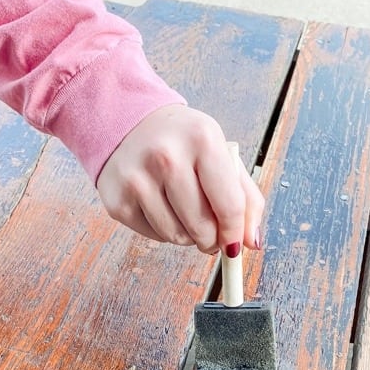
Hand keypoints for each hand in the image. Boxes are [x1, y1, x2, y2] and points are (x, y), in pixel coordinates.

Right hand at [96, 105, 264, 253]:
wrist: (128, 124)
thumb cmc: (181, 142)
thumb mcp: (218, 152)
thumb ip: (244, 196)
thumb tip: (252, 242)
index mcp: (202, 139)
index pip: (229, 205)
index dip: (235, 233)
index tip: (234, 245)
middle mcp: (167, 157)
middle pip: (202, 227)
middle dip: (211, 240)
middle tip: (210, 235)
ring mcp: (137, 180)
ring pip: (177, 237)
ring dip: (187, 236)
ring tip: (184, 214)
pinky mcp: (117, 201)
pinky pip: (153, 236)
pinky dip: (163, 231)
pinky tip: (161, 208)